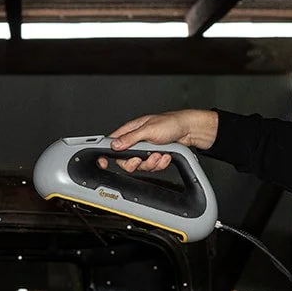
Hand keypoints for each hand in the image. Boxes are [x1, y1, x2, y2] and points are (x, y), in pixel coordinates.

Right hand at [96, 109, 218, 172]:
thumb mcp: (148, 129)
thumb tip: (115, 144)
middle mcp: (135, 141)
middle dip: (135, 163)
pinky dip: (160, 163)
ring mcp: (144, 150)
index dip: (105, 154)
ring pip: (140, 166)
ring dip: (151, 162)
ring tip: (160, 153)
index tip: (102, 162)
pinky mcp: (153, 157)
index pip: (111, 143)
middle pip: (125, 161)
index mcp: (130, 131)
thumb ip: (130, 138)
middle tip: (142, 158)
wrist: (188, 130)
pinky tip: (165, 155)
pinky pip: (152, 167)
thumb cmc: (170, 123)